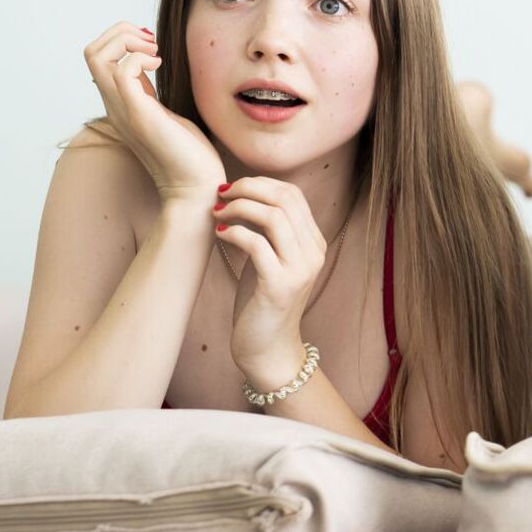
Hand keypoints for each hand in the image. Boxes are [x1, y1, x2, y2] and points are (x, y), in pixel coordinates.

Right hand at [82, 23, 224, 201]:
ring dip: (127, 40)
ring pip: (96, 55)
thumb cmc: (188, 153)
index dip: (121, 39)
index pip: (98, 58)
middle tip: (151, 43)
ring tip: (155, 53)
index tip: (152, 45)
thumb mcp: (164, 112)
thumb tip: (151, 64)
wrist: (195, 188)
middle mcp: (114, 104)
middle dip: (120, 32)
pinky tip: (160, 65)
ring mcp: (122, 109)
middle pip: (91, 51)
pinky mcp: (139, 114)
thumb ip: (151, 91)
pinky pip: (122, 71)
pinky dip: (140, 57)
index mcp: (120, 102)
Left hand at [214, 178, 328, 385]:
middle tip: (221, 194)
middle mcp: (313, 253)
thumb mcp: (270, 260)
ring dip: (239, 208)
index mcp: (315, 243)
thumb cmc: (261, 301)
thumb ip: (268, 232)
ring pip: (273, 217)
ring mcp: (300, 269)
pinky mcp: (279, 285)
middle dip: (247, 189)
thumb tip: (244, 196)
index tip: (232, 188)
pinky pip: (257, 244)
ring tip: (217, 213)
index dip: (260, 183)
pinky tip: (219, 234)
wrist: (267, 347)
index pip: (293, 194)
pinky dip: (234, 232)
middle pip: (284, 199)